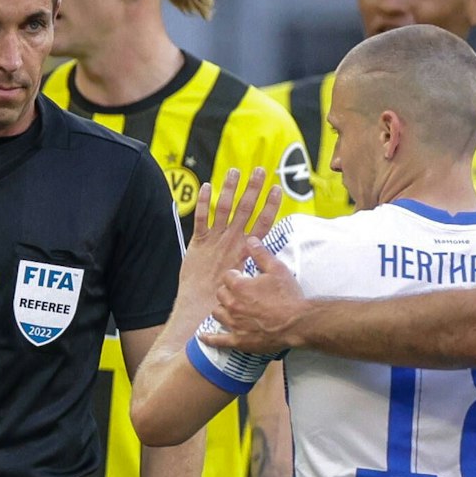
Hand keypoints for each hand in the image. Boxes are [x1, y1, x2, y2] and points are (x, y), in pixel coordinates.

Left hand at [187, 167, 279, 292]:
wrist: (200, 305)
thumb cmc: (227, 297)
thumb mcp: (249, 279)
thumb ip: (254, 261)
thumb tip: (261, 250)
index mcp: (246, 250)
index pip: (263, 222)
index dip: (271, 204)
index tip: (276, 189)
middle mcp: (232, 241)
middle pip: (246, 209)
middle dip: (253, 188)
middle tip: (259, 170)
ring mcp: (215, 240)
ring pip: (224, 208)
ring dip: (230, 188)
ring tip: (235, 171)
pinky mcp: (198, 242)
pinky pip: (201, 218)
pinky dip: (204, 202)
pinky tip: (208, 187)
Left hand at [213, 253, 305, 352]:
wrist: (298, 323)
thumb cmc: (289, 297)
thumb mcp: (277, 269)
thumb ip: (261, 254)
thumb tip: (250, 239)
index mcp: (239, 286)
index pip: (227, 276)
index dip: (235, 276)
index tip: (243, 279)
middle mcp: (232, 305)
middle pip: (220, 294)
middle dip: (227, 292)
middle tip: (239, 293)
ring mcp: (234, 323)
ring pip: (217, 313)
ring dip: (222, 309)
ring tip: (229, 308)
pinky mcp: (239, 340)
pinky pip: (219, 340)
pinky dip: (210, 338)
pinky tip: (203, 337)